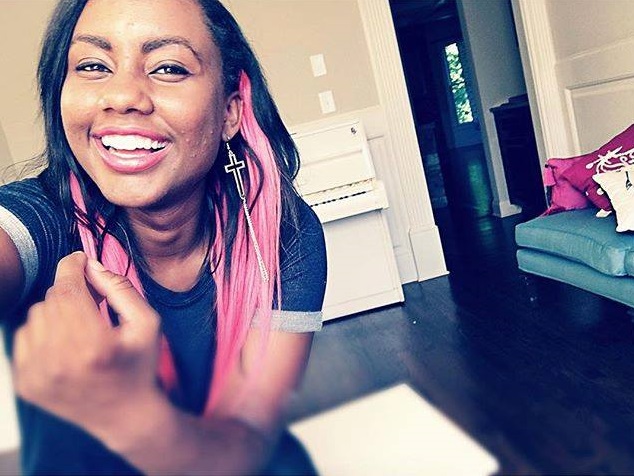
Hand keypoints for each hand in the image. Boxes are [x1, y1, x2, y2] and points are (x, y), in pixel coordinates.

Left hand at [12, 251, 162, 439]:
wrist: (125, 416)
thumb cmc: (140, 366)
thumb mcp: (147, 323)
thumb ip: (121, 289)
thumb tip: (91, 266)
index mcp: (93, 345)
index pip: (69, 290)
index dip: (72, 267)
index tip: (79, 258)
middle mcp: (59, 361)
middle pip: (52, 300)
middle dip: (71, 291)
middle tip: (91, 300)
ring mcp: (38, 375)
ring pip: (36, 316)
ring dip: (57, 312)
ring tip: (81, 327)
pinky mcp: (26, 384)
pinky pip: (24, 337)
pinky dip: (43, 333)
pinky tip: (65, 344)